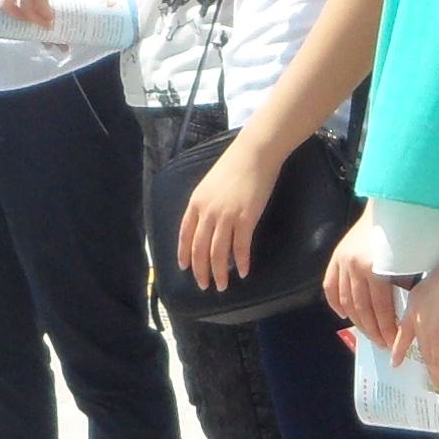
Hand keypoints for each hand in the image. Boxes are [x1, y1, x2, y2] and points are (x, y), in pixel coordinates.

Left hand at [173, 134, 286, 290]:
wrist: (254, 153)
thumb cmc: (234, 166)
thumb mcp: (210, 185)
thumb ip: (205, 205)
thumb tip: (206, 225)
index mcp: (196, 203)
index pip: (185, 234)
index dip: (184, 253)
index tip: (185, 268)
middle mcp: (207, 212)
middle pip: (199, 249)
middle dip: (200, 271)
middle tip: (204, 285)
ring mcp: (226, 216)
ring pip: (218, 253)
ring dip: (219, 272)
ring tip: (222, 285)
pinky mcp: (246, 219)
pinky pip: (240, 247)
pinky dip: (240, 262)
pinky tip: (242, 271)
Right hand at [325, 213, 403, 342]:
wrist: (391, 203)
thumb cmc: (407, 232)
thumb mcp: (410, 260)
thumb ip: (402, 286)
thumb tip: (401, 314)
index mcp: (375, 268)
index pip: (380, 308)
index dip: (386, 328)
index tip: (394, 342)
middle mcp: (354, 267)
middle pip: (362, 309)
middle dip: (373, 330)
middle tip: (383, 344)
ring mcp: (342, 262)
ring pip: (346, 301)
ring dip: (357, 322)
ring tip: (369, 334)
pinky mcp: (336, 256)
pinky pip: (330, 286)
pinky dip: (335, 303)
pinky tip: (343, 316)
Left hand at [389, 232, 438, 369]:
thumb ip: (437, 301)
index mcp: (414, 303)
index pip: (404, 331)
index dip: (400, 348)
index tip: (394, 361)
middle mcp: (415, 317)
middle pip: (419, 347)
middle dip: (428, 366)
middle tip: (434, 380)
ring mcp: (425, 326)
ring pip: (430, 356)